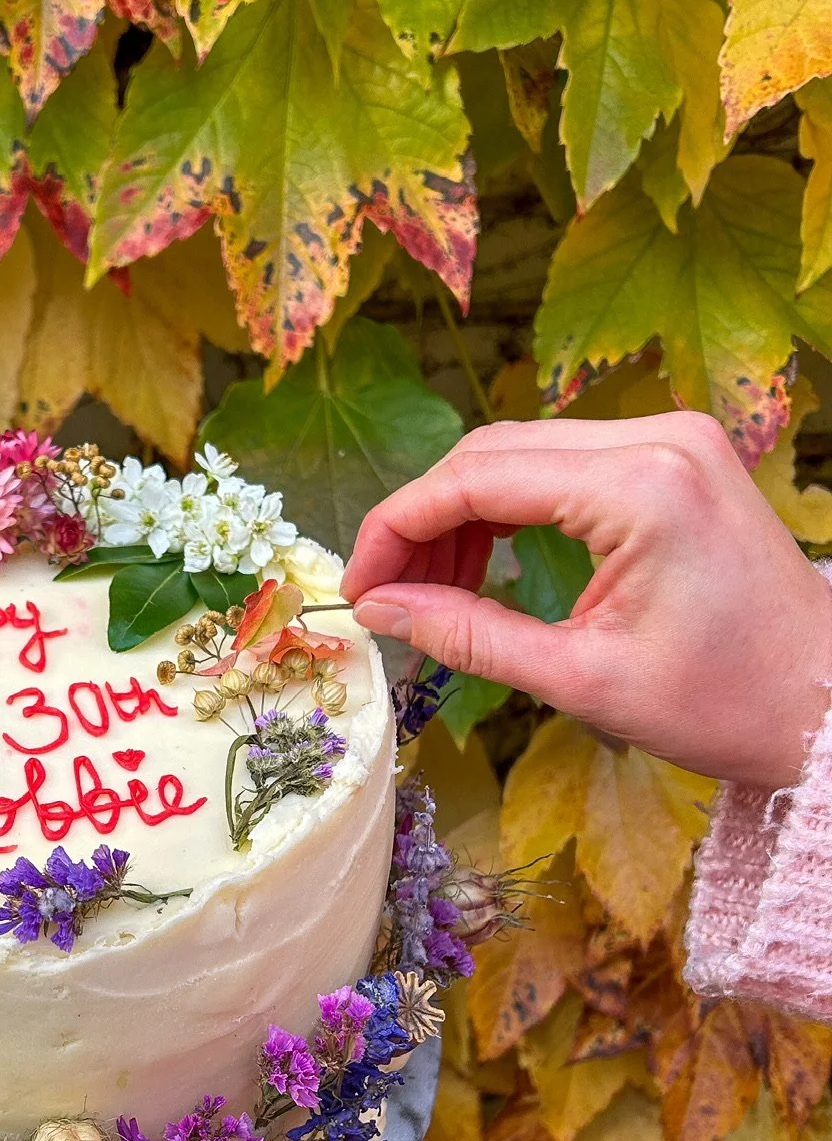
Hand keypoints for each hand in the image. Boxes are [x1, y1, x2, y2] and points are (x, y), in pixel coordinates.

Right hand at [341, 412, 831, 789]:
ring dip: (459, 517)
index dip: (396, 528)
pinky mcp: (674, 457)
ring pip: (519, 454)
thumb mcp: (581, 681)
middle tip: (382, 596)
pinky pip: (561, 465)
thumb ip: (468, 636)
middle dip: (420, 522)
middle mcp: (656, 438)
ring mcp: (669, 439)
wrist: (828, 701)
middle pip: (491, 453)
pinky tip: (480, 567)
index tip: (356, 590)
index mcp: (640, 485)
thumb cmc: (725, 703)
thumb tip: (377, 610)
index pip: (475, 477)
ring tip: (428, 595)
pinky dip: (508, 510)